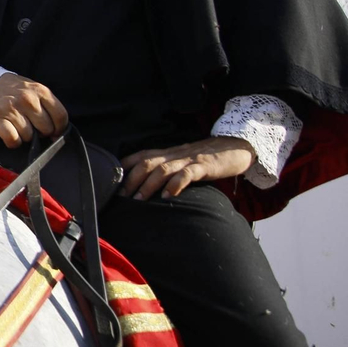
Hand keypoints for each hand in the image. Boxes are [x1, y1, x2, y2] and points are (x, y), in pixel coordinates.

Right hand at [0, 73, 68, 147]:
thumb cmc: (15, 90)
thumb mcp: (35, 89)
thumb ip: (47, 106)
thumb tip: (56, 132)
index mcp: (40, 91)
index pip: (60, 116)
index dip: (60, 128)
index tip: (54, 132)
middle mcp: (28, 99)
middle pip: (46, 128)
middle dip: (41, 132)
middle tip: (33, 127)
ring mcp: (12, 109)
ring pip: (29, 136)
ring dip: (25, 136)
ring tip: (20, 127)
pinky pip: (13, 140)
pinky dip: (13, 142)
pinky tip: (12, 134)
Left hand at [120, 137, 254, 200]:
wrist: (236, 146)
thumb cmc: (207, 158)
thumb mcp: (183, 162)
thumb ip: (167, 171)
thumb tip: (146, 188)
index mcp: (168, 153)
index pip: (140, 156)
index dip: (124, 168)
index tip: (111, 183)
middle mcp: (175, 154)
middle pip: (147, 162)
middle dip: (131, 179)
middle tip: (122, 197)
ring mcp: (189, 159)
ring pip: (163, 168)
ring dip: (149, 184)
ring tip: (140, 200)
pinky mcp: (205, 166)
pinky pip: (187, 174)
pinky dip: (175, 184)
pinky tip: (168, 196)